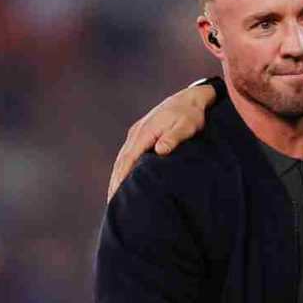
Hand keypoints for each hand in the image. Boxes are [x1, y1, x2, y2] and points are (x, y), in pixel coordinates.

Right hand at [106, 83, 216, 201]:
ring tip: (113, 197)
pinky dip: (122, 168)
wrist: (190, 98)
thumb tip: (160, 150)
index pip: (128, 159)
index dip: (121, 177)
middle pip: (121, 161)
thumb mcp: (186, 125)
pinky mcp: (141, 134)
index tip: (117, 194)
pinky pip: (128, 154)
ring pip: (122, 158)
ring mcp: (137, 133)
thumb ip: (173, 138)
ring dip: (116, 176)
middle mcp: (137, 132)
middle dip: (115, 182)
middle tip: (111, 204)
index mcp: (145, 132)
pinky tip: (122, 179)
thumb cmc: (191, 114)